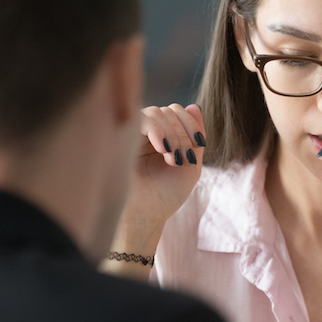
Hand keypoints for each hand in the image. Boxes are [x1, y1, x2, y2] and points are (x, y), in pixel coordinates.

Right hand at [120, 103, 205, 244]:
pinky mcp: (121, 136)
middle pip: (169, 110)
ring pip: (156, 112)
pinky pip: (141, 118)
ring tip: (172, 159)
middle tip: (182, 159)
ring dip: (171, 134)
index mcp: (163, 135)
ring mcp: (132, 133)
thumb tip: (195, 106)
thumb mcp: (190, 165)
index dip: (191, 123)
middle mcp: (146, 131)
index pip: (178, 111)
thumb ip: (195, 138)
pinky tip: (161, 149)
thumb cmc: (166, 194)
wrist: (144, 215)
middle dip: (182, 133)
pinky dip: (156, 130)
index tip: (199, 143)